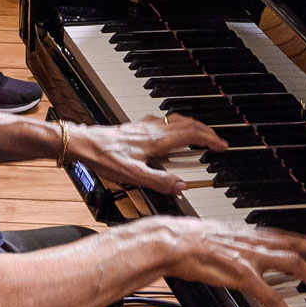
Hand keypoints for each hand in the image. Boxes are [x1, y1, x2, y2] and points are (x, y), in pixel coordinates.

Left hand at [68, 113, 226, 194]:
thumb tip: (181, 186)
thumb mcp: (133, 174)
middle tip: (217, 141)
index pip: (191, 134)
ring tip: (200, 136)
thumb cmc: (104, 157)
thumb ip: (159, 181)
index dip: (210, 139)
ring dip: (192, 126)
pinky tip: (169, 134)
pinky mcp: (136, 128)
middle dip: (205, 131)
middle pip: (187, 123)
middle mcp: (153, 129)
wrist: (82, 143)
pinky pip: (164, 122)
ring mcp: (144, 127)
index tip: (223, 145)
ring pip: (175, 120)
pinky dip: (176, 126)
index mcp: (156, 139)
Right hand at [156, 217, 305, 306]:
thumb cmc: (182, 238)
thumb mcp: (210, 234)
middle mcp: (250, 240)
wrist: (170, 241)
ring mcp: (248, 256)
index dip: (298, 237)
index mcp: (242, 232)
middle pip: (290, 244)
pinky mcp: (240, 273)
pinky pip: (268, 294)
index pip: (278, 233)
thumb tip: (228, 245)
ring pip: (289, 263)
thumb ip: (225, 240)